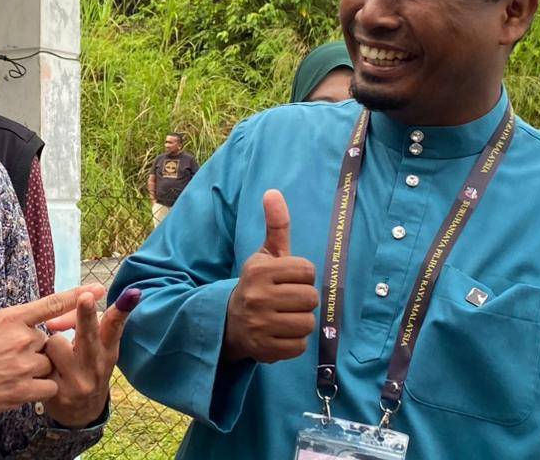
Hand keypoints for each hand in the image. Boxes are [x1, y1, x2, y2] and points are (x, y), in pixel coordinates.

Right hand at [0, 285, 105, 418]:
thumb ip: (13, 322)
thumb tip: (33, 323)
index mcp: (10, 317)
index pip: (51, 303)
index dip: (78, 295)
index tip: (99, 288)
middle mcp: (20, 338)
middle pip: (48, 342)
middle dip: (36, 351)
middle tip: (9, 358)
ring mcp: (22, 365)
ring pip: (49, 365)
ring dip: (37, 370)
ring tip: (9, 374)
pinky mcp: (21, 390)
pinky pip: (49, 387)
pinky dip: (40, 389)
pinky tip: (21, 388)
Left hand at [41, 287, 141, 427]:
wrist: (82, 413)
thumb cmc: (87, 368)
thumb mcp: (95, 349)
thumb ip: (82, 325)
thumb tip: (54, 320)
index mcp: (108, 350)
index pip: (115, 326)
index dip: (120, 310)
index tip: (130, 294)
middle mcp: (97, 366)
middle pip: (89, 335)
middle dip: (86, 314)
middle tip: (86, 297)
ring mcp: (79, 382)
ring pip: (55, 343)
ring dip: (50, 344)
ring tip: (57, 358)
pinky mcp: (59, 394)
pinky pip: (40, 363)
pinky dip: (39, 362)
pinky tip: (46, 373)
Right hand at [223, 189, 318, 363]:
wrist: (228, 321)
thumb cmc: (257, 285)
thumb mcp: (264, 255)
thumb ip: (275, 226)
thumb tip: (273, 192)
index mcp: (259, 270)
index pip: (307, 270)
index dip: (302, 276)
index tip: (288, 280)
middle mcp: (257, 295)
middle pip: (311, 298)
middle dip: (303, 300)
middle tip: (287, 301)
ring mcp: (260, 323)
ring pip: (308, 323)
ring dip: (300, 322)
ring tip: (284, 318)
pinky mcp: (264, 348)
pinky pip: (300, 346)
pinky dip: (294, 342)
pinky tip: (280, 334)